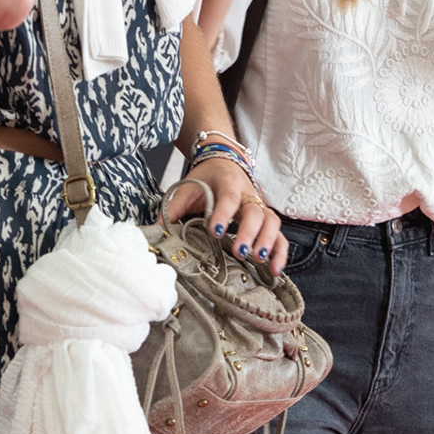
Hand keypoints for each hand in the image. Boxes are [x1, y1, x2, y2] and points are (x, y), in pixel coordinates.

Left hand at [163, 156, 289, 274]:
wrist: (223, 162)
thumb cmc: (205, 179)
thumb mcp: (186, 188)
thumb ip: (172, 209)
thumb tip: (153, 232)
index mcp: (228, 183)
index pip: (229, 197)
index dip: (224, 213)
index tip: (216, 231)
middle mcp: (249, 194)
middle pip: (257, 212)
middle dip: (250, 233)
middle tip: (241, 252)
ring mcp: (260, 207)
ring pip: (272, 222)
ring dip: (269, 242)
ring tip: (259, 261)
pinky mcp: (266, 220)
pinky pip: (279, 235)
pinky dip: (280, 252)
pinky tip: (275, 271)